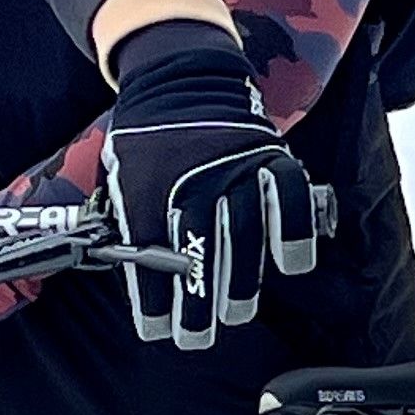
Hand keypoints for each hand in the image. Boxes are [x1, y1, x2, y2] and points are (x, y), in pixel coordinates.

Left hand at [99, 27, 320, 349]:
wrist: (181, 74)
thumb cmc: (147, 137)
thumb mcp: (120, 175)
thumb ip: (128, 221)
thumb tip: (133, 273)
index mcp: (147, 185)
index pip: (149, 254)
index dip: (153, 300)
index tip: (157, 332)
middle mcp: (192, 178)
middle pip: (197, 252)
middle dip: (197, 304)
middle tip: (195, 340)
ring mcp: (236, 167)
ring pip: (242, 234)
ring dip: (241, 281)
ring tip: (236, 313)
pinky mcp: (271, 157)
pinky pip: (292, 200)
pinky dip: (294, 235)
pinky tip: (291, 265)